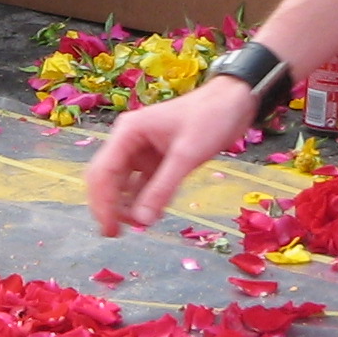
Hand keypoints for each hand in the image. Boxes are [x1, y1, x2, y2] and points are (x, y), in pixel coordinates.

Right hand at [84, 78, 260, 234]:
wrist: (234, 101)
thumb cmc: (210, 118)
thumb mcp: (186, 155)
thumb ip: (162, 188)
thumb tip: (141, 221)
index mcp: (128, 132)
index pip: (103, 172)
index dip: (102, 203)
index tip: (110, 229)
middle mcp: (129, 141)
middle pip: (108, 179)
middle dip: (110, 206)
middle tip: (115, 234)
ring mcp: (142, 151)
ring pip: (123, 184)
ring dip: (127, 205)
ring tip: (139, 226)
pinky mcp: (157, 160)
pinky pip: (143, 184)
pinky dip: (145, 199)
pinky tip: (153, 214)